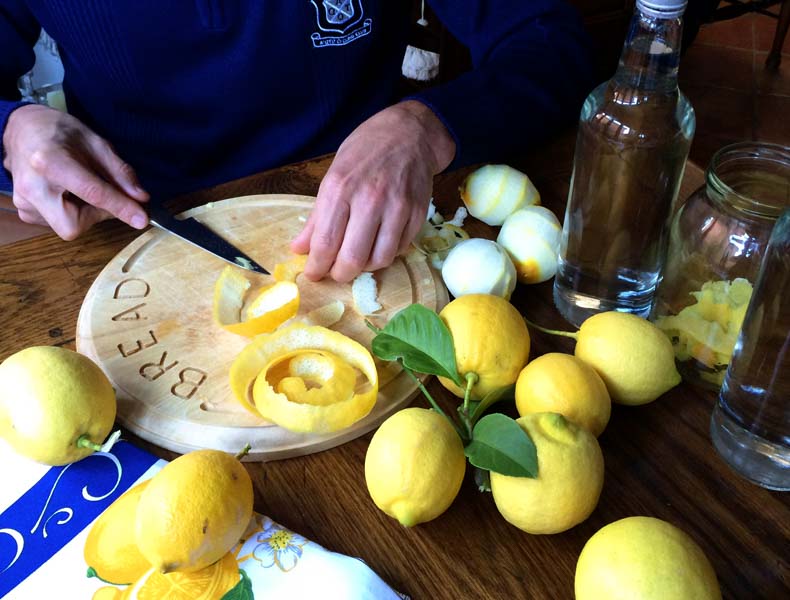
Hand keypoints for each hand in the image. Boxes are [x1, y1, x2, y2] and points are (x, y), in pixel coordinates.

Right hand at [2, 104, 148, 239]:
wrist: (22, 131)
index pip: (92, 193)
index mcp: (50, 162)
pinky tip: (66, 191)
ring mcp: (25, 203)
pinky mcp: (25, 212)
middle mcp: (33, 187)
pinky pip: (59, 223)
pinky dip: (73, 211)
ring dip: (86, 211)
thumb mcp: (96, 143)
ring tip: (78, 184)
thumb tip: (140, 198)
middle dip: (96, 214)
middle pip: (74, 224)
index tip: (141, 219)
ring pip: (69, 225)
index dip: (121, 207)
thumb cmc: (59, 133)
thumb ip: (120, 172)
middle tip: (101, 192)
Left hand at [291, 100, 454, 281]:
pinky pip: (399, 249)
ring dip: (365, 268)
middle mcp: (369, 199)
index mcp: (340, 188)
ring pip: (379, 259)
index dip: (316, 266)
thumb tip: (299, 249)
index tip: (313, 273)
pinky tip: (377, 245)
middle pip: (352, 258)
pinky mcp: (417, 214)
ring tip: (357, 260)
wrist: (409, 134)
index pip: (325, 242)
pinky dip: (386, 254)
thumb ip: (317, 216)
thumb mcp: (333, 175)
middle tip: (335, 272)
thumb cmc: (365, 152)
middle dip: (340, 274)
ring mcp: (397, 208)